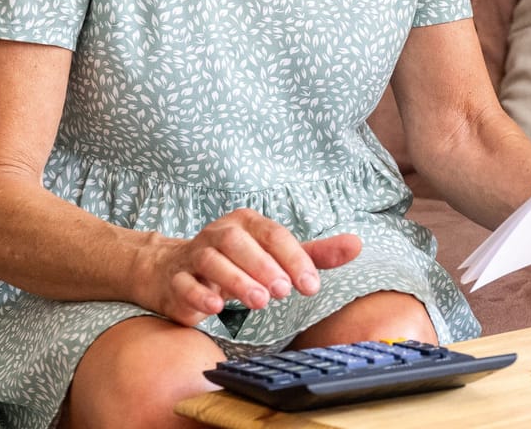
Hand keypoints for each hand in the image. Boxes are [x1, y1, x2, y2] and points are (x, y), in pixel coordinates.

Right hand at [132, 209, 361, 326]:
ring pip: (210, 260)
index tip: (310, 286)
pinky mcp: (175, 280)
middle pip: (237, 242)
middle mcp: (217, 234)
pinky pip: (184, 283)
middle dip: (262, 266)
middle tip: (283, 292)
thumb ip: (313, 253)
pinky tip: (217, 308)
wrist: (173, 271)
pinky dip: (200, 294)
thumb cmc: (235, 263)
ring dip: (236, 280)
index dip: (292, 258)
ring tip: (259, 302)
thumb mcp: (275, 256)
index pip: (271, 233)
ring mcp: (193, 256)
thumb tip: (357, 244)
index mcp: (245, 224)